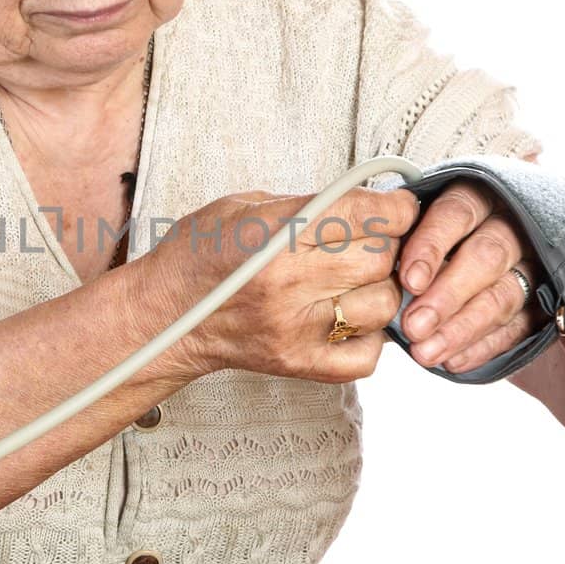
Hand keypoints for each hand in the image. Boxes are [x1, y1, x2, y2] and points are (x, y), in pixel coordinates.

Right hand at [146, 185, 420, 383]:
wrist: (165, 316)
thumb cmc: (200, 255)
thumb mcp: (244, 205)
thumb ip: (307, 203)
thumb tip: (367, 199)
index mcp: (274, 234)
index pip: (366, 214)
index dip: (396, 207)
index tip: (399, 206)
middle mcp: (288, 283)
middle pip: (380, 257)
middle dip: (387, 244)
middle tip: (372, 241)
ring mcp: (297, 329)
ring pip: (382, 305)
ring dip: (379, 288)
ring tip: (356, 280)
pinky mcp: (301, 364)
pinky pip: (369, 354)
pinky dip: (370, 334)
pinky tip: (348, 317)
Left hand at [396, 178, 545, 372]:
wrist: (499, 246)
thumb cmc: (440, 236)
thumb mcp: (423, 221)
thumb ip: (406, 239)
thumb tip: (379, 273)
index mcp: (477, 197)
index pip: (456, 213)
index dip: (432, 246)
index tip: (409, 280)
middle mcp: (510, 226)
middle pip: (486, 256)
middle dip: (447, 295)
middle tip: (414, 326)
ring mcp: (532, 265)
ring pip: (503, 296)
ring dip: (462, 329)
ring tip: (425, 353)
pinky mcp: (542, 302)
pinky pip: (518, 327)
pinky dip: (484, 347)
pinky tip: (453, 362)